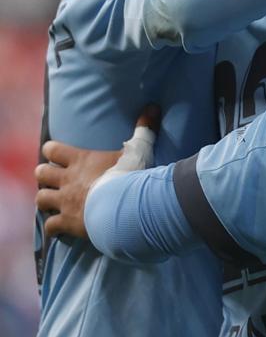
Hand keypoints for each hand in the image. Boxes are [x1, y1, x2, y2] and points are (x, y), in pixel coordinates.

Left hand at [34, 106, 159, 240]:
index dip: (51, 151)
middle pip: (41, 173)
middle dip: (44, 175)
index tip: (55, 153)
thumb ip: (144, 130)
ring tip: (53, 203)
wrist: (124, 206)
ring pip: (41, 199)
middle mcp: (68, 179)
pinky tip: (58, 229)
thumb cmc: (130, 176)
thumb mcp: (139, 150)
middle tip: (54, 179)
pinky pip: (50, 226)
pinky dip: (53, 228)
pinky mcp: (67, 222)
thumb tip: (153, 107)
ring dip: (46, 200)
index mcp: (81, 160)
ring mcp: (65, 202)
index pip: (52, 149)